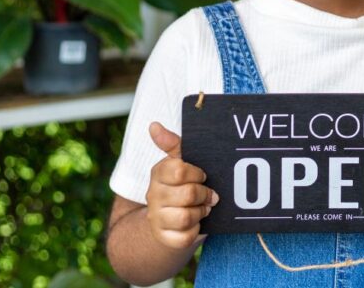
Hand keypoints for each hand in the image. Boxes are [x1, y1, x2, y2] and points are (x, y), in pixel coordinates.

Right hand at [145, 121, 217, 249]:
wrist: (169, 220)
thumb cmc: (181, 185)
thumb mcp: (180, 162)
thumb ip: (172, 144)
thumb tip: (154, 125)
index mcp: (159, 173)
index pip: (179, 170)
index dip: (197, 173)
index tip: (203, 175)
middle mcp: (153, 195)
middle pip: (188, 194)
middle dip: (205, 194)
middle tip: (209, 195)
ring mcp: (156, 217)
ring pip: (186, 216)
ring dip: (201, 212)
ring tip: (203, 208)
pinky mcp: (164, 237)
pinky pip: (185, 236)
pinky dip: (195, 231)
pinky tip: (195, 223)